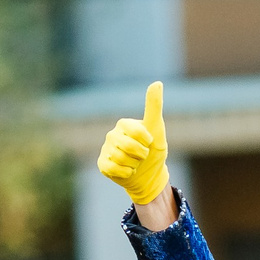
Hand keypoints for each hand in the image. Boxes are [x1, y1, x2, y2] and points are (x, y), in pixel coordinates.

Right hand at [96, 80, 169, 205]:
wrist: (149, 176)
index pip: (137, 132)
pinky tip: (127, 171)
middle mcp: (112, 135)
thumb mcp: (157, 129)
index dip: (147, 142)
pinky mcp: (102, 164)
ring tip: (135, 163)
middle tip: (142, 156)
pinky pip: (113, 169)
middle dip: (141, 155)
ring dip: (133, 165)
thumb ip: (154, 107)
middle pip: (128, 146)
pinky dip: (125, 173)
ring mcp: (105, 150)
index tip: (149, 143)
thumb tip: (157, 82)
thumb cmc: (153, 151)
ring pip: (120, 159)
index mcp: (124, 124)